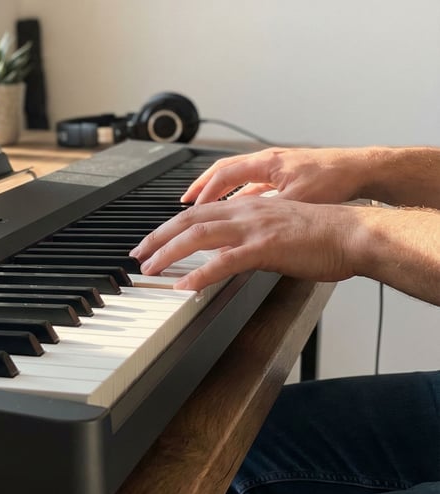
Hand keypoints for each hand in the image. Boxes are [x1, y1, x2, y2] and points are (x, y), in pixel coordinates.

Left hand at [130, 197, 362, 290]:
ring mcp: (254, 229)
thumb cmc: (323, 235)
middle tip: (139, 255)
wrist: (353, 234)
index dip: (170, 226)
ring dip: (169, 253)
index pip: (198, 213)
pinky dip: (201, 274)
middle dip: (158, 237)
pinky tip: (185, 285)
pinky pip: (226, 261)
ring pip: (198, 235)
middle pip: (188, 221)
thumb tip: (232, 254)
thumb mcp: (278, 230)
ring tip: (151, 269)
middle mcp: (245, 213)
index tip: (153, 241)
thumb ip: (251, 238)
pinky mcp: (266, 248)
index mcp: (247, 208)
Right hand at [182, 147, 372, 205]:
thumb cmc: (334, 179)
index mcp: (265, 163)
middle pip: (223, 171)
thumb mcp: (297, 200)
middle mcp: (267, 161)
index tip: (190, 208)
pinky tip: (239, 209)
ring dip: (219, 191)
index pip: (223, 175)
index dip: (204, 192)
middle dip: (201, 187)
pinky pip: (253, 183)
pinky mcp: (286, 176)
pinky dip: (239, 194)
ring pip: (238, 177)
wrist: (362, 169)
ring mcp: (276, 167)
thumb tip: (244, 231)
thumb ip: (265, 214)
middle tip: (185, 202)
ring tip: (205, 205)